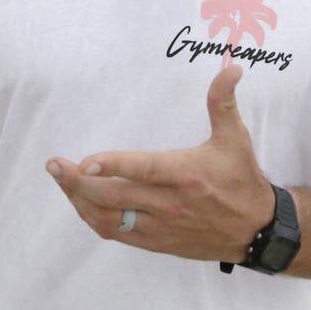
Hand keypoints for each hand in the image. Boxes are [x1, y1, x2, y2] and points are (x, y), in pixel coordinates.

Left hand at [46, 64, 274, 263]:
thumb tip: (230, 67)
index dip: (113, 166)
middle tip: (54, 165)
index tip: (85, 160)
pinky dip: (94, 218)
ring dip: (80, 200)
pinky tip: (81, 202)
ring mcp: (161, 226)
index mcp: (185, 174)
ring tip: (61, 179)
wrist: (257, 230)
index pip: (143, 170)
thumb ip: (223, 102)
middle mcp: (170, 203)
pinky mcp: (157, 242)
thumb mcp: (235, 138)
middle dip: (78, 182)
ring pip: (109, 218)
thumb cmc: (242, 179)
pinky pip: (117, 233)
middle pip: (114, 197)